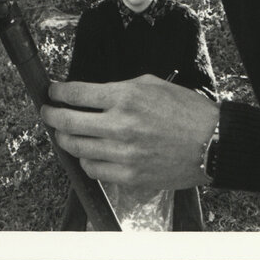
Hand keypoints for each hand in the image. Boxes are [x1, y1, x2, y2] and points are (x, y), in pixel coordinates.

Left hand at [41, 74, 219, 189]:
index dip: (57, 92)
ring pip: (76, 148)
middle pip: (67, 121)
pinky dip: (86, 161)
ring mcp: (124, 153)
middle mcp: (121, 124)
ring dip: (65, 139)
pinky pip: (94, 170)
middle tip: (48, 113)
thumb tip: (90, 93)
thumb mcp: (151, 84)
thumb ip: (118, 88)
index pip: (76, 93)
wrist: (212, 143)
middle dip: (51, 115)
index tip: (52, 93)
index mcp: (126, 97)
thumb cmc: (186, 111)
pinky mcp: (130, 175)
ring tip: (65, 133)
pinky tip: (89, 152)